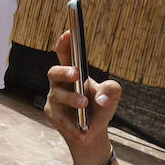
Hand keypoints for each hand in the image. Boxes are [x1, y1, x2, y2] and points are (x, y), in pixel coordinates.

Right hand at [44, 29, 121, 156]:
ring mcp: (54, 98)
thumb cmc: (99, 107)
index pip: (65, 54)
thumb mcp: (111, 96)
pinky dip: (73, 125)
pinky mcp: (53, 115)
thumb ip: (111, 90)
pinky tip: (83, 132)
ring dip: (72, 99)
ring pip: (58, 95)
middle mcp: (60, 83)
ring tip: (85, 104)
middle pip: (54, 71)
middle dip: (63, 71)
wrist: (91, 132)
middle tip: (76, 73)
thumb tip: (101, 99)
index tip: (69, 32)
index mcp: (74, 72)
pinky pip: (60, 118)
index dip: (65, 43)